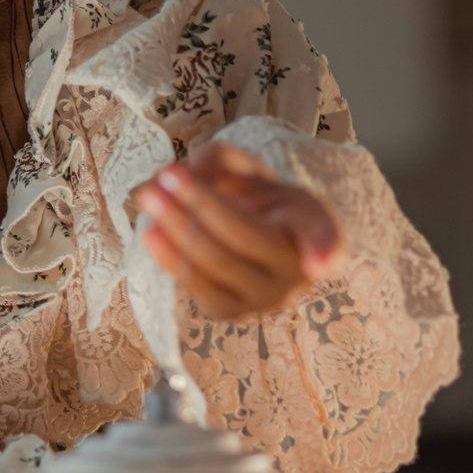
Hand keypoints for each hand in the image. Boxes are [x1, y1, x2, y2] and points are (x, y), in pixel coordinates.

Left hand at [131, 141, 345, 319]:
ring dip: (176, 228)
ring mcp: (264, 300)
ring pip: (216, 263)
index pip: (323, 237)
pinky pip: (197, 284)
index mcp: (316, 228)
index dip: (325, 251)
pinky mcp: (231, 312)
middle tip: (166, 174)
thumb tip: (192, 168)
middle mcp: (296, 274)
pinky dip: (170, 257)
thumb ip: (224, 160)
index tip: (320, 266)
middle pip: (244, 236)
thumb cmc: (261, 201)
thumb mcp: (252, 171)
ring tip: (148, 194)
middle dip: (200, 203)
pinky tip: (150, 231)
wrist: (256, 241)